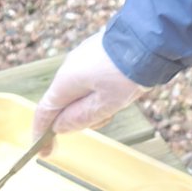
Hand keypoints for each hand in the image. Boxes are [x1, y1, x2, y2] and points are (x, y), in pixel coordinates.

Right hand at [32, 30, 146, 140]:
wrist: (150, 38)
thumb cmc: (126, 73)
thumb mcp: (104, 104)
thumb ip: (78, 118)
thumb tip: (58, 126)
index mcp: (65, 80)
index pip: (44, 112)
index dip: (41, 134)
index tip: (45, 153)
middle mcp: (70, 66)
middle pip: (65, 103)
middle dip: (80, 117)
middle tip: (106, 117)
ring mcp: (84, 56)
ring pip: (81, 91)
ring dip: (94, 104)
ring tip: (120, 100)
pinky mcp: (98, 51)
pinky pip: (92, 78)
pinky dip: (102, 90)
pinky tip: (122, 87)